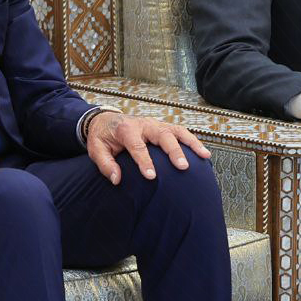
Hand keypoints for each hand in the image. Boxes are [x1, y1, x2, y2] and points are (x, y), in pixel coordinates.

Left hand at [86, 111, 208, 183]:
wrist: (105, 119)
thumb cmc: (102, 136)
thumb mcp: (95, 149)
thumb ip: (105, 164)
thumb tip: (117, 180)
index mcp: (126, 129)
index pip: (137, 146)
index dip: (145, 162)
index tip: (152, 177)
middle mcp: (144, 124)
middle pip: (162, 135)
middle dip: (174, 151)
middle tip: (183, 166)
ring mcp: (155, 124)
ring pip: (177, 130)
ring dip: (191, 143)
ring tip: (204, 156)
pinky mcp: (162, 127)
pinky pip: (180, 132)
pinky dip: (192, 141)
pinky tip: (203, 153)